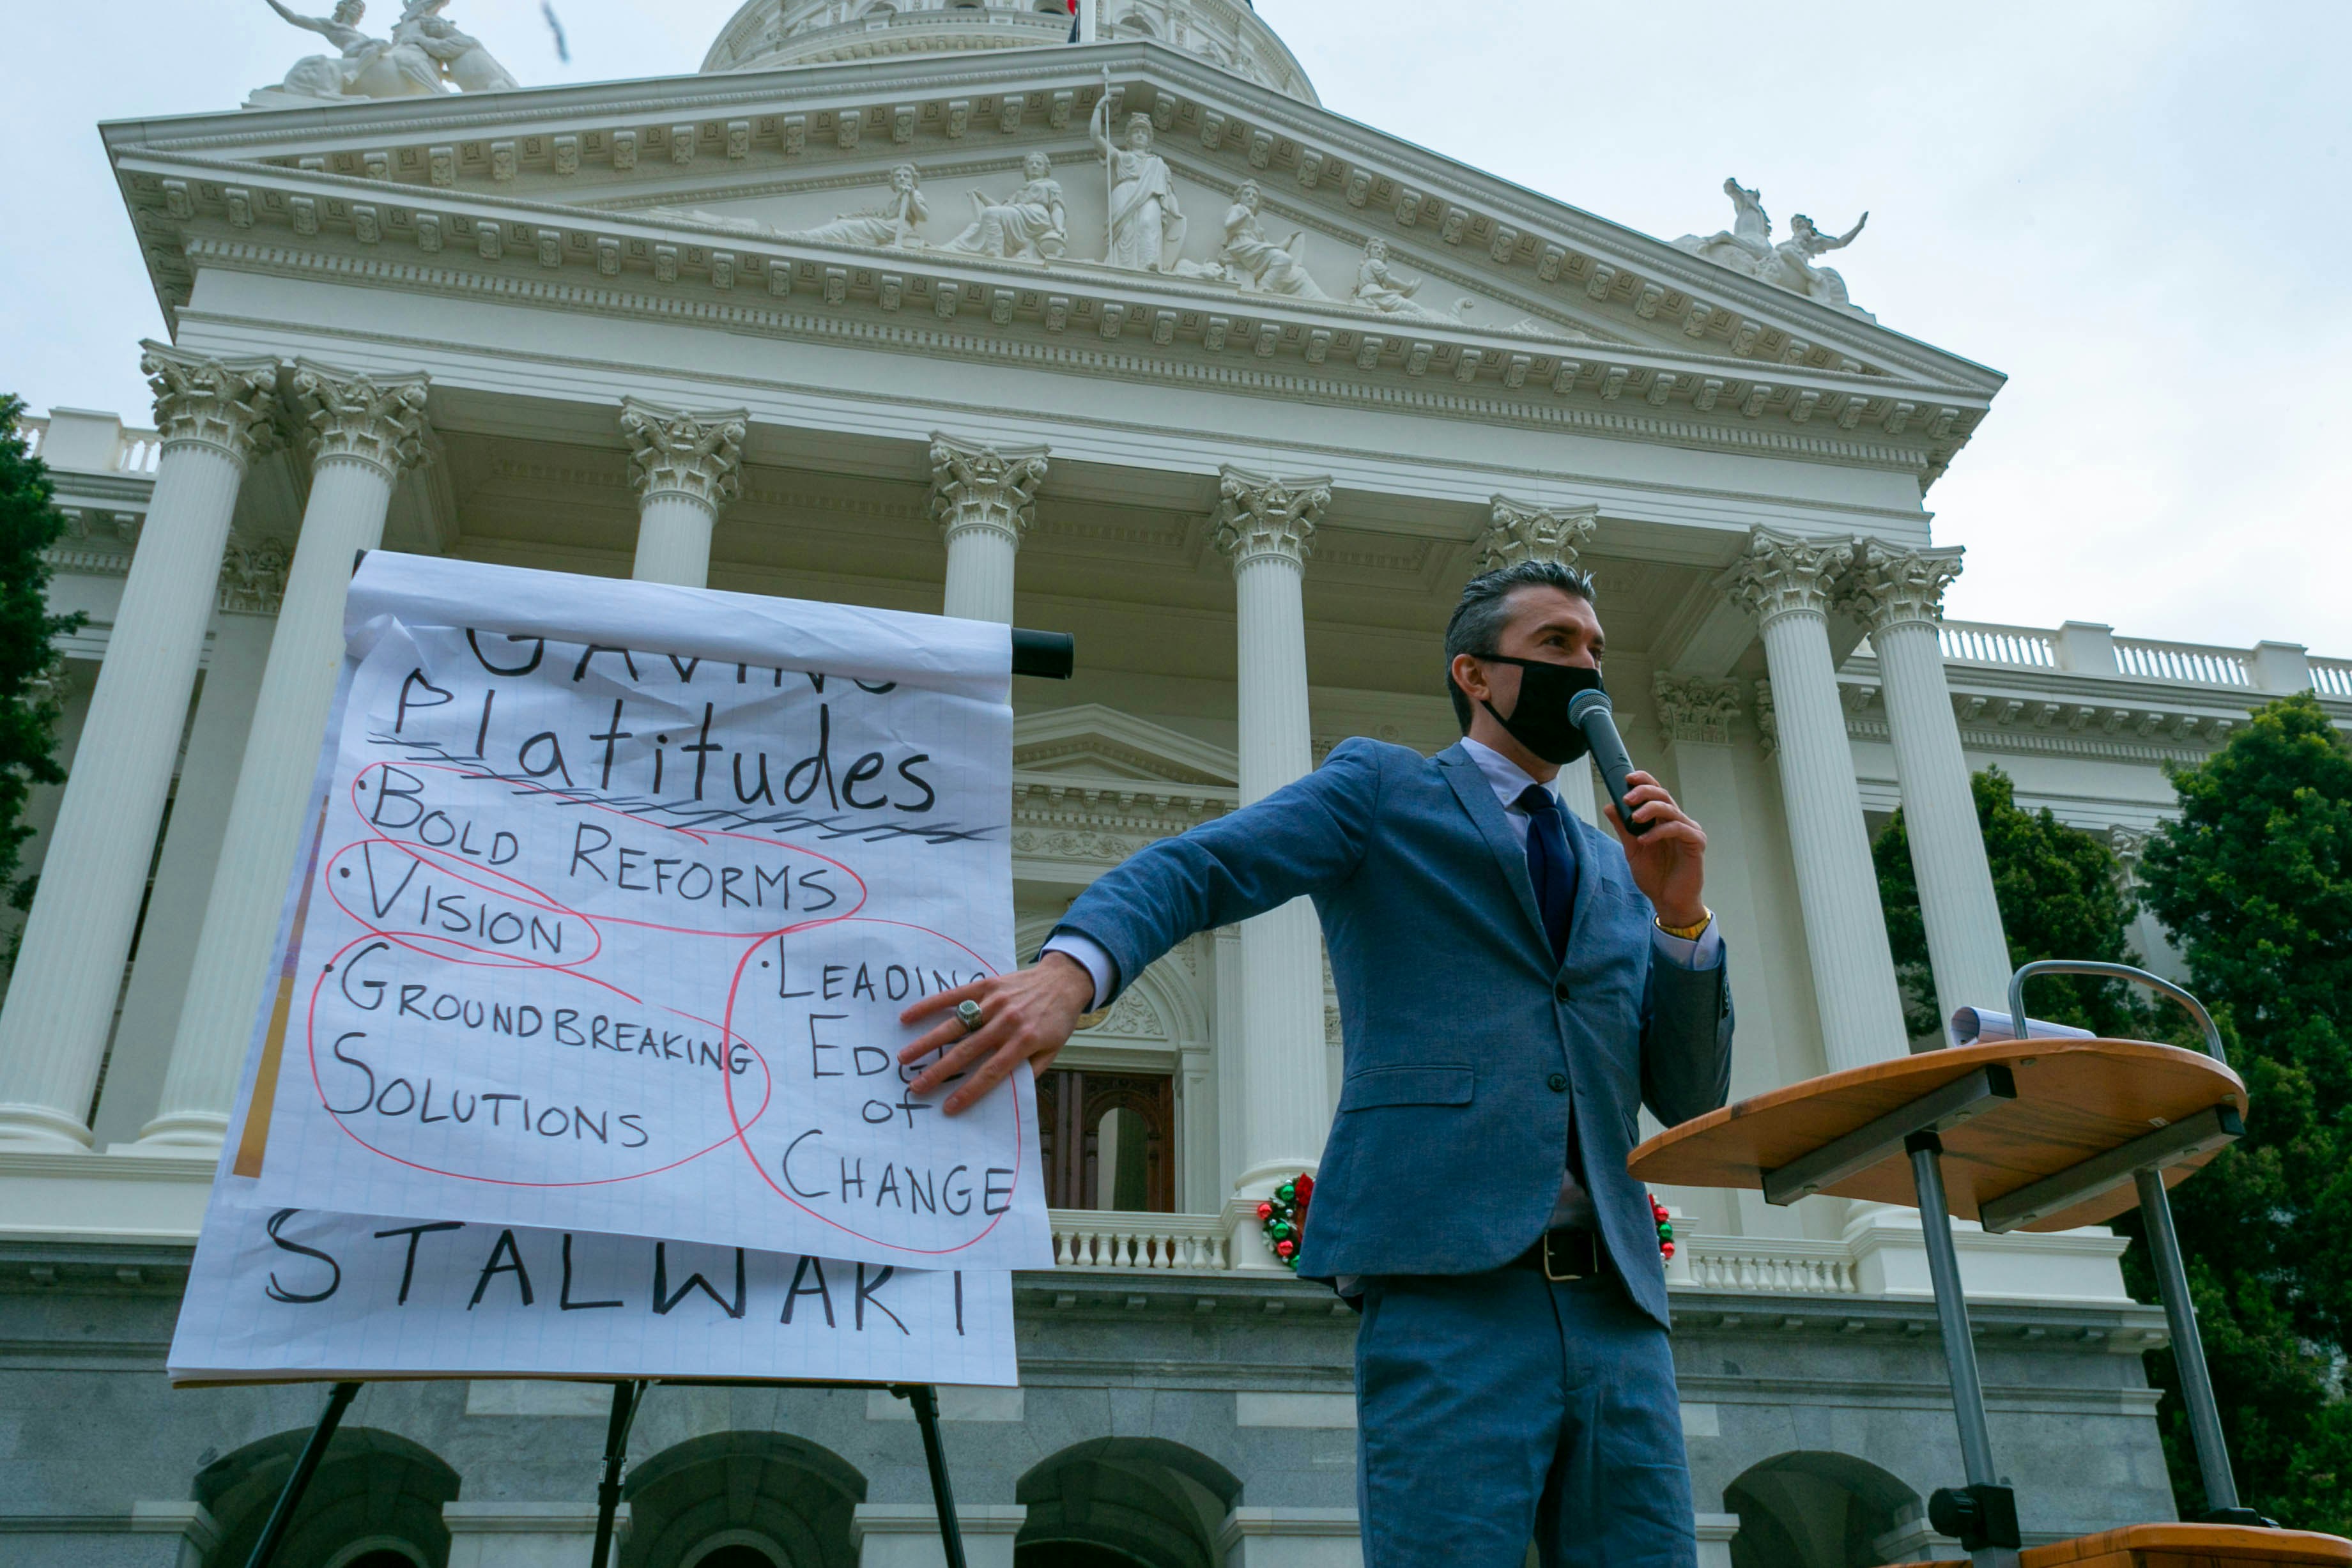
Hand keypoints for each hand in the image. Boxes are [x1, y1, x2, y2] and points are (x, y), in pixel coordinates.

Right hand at [898, 951, 1094, 1114]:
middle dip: (938, 1072)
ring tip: (905, 1058)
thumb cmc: (1057, 1019)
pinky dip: (929, 1006)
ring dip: (927, 1043)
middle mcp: (1007, 1022)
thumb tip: (1006, 1092)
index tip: (949, 1106)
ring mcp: (994, 1002)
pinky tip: (908, 1018)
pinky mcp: (985, 986)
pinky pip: (953, 996)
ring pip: (955, 1026)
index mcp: (1024, 1041)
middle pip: (966, 1051)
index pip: (992, 1072)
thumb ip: (1030, 1069)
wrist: (1063, 980)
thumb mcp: (1052, 1050)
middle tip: (915, 1087)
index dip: (969, 1091)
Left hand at [1605, 770, 1706, 928]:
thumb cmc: (1654, 876)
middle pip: (1663, 795)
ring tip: (1635, 819)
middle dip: (1644, 792)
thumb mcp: (1632, 850)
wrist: (1667, 901)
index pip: (1656, 792)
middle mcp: (1678, 821)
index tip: (1627, 778)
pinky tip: (1645, 840)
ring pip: (1671, 809)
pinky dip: (1659, 832)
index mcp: (1663, 820)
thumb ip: (1623, 828)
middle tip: (1627, 798)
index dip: (1644, 781)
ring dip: (1650, 810)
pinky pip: (1679, 829)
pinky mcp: (1696, 843)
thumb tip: (1610, 806)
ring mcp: (1689, 831)